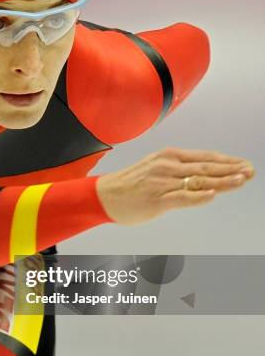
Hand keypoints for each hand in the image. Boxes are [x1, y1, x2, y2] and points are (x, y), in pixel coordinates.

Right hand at [95, 147, 254, 224]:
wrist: (104, 195)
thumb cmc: (130, 184)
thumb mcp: (155, 168)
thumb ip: (178, 171)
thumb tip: (203, 178)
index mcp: (169, 156)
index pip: (205, 158)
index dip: (227, 161)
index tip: (244, 165)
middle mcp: (168, 166)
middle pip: (206, 167)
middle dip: (232, 170)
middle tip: (251, 171)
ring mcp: (162, 182)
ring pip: (198, 180)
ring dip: (222, 181)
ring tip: (241, 180)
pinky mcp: (156, 199)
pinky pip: (181, 197)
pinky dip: (198, 196)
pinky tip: (212, 195)